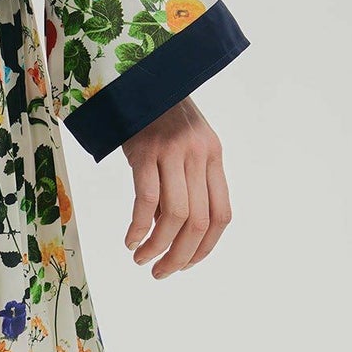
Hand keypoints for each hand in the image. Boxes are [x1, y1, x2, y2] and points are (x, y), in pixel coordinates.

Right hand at [122, 98, 230, 277]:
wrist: (140, 78)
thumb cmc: (158, 118)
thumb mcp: (183, 147)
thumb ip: (184, 183)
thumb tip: (171, 229)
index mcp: (213, 157)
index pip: (222, 214)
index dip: (205, 247)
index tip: (185, 264)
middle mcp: (199, 156)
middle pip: (199, 221)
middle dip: (180, 256)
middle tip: (160, 273)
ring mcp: (173, 153)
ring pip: (175, 215)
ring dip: (158, 247)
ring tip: (141, 260)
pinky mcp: (146, 152)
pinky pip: (147, 200)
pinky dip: (138, 228)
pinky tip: (130, 240)